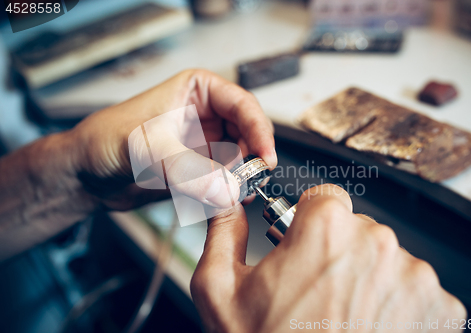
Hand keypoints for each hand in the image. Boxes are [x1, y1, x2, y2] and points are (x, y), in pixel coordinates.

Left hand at [70, 69, 276, 210]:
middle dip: (253, 157)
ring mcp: (205, 145)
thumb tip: (227, 188)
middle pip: (248, 133)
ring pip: (240, 159)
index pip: (243, 104)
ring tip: (238, 193)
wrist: (85, 176)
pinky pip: (225, 180)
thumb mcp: (147, 148)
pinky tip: (223, 201)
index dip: (259, 130)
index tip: (266, 157)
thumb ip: (188, 170)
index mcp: (197, 91)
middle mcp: (206, 116)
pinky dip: (229, 192)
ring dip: (243, 178)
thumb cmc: (105, 141)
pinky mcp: (200, 171)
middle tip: (253, 181)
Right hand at [191, 184, 465, 332]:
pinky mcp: (439, 308)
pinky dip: (393, 302)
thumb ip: (222, 231)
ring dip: (366, 276)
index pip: (324, 196)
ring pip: (385, 257)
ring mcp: (414, 276)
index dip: (308, 221)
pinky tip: (366, 326)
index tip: (304, 243)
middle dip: (336, 249)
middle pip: (356, 227)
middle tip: (315, 289)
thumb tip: (225, 202)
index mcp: (326, 228)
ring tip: (340, 314)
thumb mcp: (219, 290)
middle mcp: (378, 243)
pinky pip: (412, 288)